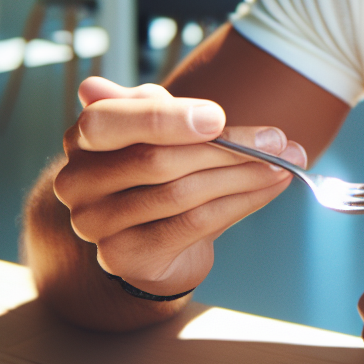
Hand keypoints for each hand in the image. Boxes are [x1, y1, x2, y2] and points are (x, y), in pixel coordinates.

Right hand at [53, 77, 306, 296]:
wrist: (157, 234)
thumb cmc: (163, 168)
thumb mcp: (164, 129)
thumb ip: (170, 111)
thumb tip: (180, 106)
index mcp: (85, 136)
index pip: (109, 120)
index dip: (164, 118)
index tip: (218, 116)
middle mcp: (77, 181)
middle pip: (159, 160)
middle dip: (228, 148)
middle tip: (279, 141)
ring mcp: (95, 223)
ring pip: (182, 194)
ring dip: (244, 177)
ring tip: (285, 163)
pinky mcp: (122, 256)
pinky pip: (193, 225)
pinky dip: (241, 203)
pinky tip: (272, 188)